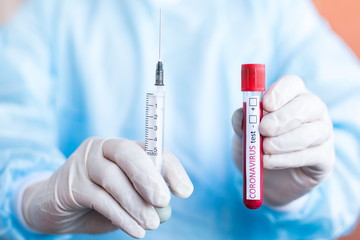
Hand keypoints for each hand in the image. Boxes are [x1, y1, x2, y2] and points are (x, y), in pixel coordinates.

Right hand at [21, 138, 192, 237]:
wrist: (54, 207)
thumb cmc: (99, 199)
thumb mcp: (126, 197)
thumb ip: (146, 199)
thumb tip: (166, 209)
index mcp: (120, 147)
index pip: (150, 149)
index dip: (170, 167)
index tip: (184, 191)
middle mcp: (101, 148)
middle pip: (128, 153)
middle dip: (149, 177)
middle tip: (164, 201)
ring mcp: (83, 164)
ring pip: (113, 178)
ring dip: (136, 204)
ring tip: (152, 224)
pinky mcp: (70, 185)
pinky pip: (99, 199)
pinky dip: (121, 216)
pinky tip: (135, 230)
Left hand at [232, 75, 334, 206]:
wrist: (265, 178)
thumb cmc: (255, 146)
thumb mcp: (242, 133)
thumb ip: (241, 121)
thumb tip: (243, 113)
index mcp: (291, 97)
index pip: (292, 84)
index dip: (280, 92)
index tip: (265, 105)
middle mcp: (312, 111)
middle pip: (308, 105)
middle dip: (283, 117)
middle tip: (263, 129)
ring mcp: (322, 133)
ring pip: (313, 131)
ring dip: (285, 141)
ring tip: (264, 149)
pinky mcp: (324, 158)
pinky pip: (312, 155)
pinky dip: (288, 159)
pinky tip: (269, 162)